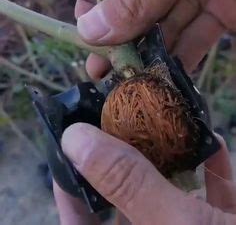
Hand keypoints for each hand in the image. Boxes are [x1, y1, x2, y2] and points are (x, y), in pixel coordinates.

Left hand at [54, 123, 235, 224]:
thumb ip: (127, 184)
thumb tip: (75, 140)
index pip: (82, 224)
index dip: (71, 185)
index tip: (71, 145)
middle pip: (126, 200)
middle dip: (123, 158)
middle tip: (116, 122)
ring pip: (169, 194)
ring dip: (168, 158)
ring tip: (159, 124)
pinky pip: (213, 196)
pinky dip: (211, 169)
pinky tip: (212, 142)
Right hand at [75, 0, 235, 79]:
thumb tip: (92, 28)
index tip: (83, 30)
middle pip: (136, 3)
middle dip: (118, 37)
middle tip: (99, 69)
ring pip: (165, 25)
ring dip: (148, 53)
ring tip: (129, 81)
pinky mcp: (225, 10)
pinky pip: (196, 36)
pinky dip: (182, 57)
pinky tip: (165, 77)